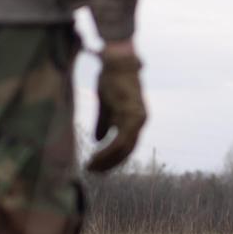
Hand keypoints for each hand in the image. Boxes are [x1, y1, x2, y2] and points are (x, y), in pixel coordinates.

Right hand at [87, 44, 146, 172]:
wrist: (117, 61)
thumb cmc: (110, 80)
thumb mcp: (105, 106)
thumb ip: (104, 123)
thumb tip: (99, 140)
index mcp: (135, 120)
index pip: (126, 146)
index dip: (113, 158)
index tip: (98, 166)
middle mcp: (140, 121)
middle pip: (127, 151)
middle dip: (109, 164)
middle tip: (93, 172)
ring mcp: (137, 119)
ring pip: (124, 149)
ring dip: (107, 160)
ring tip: (92, 167)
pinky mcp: (131, 116)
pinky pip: (120, 141)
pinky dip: (108, 151)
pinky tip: (96, 156)